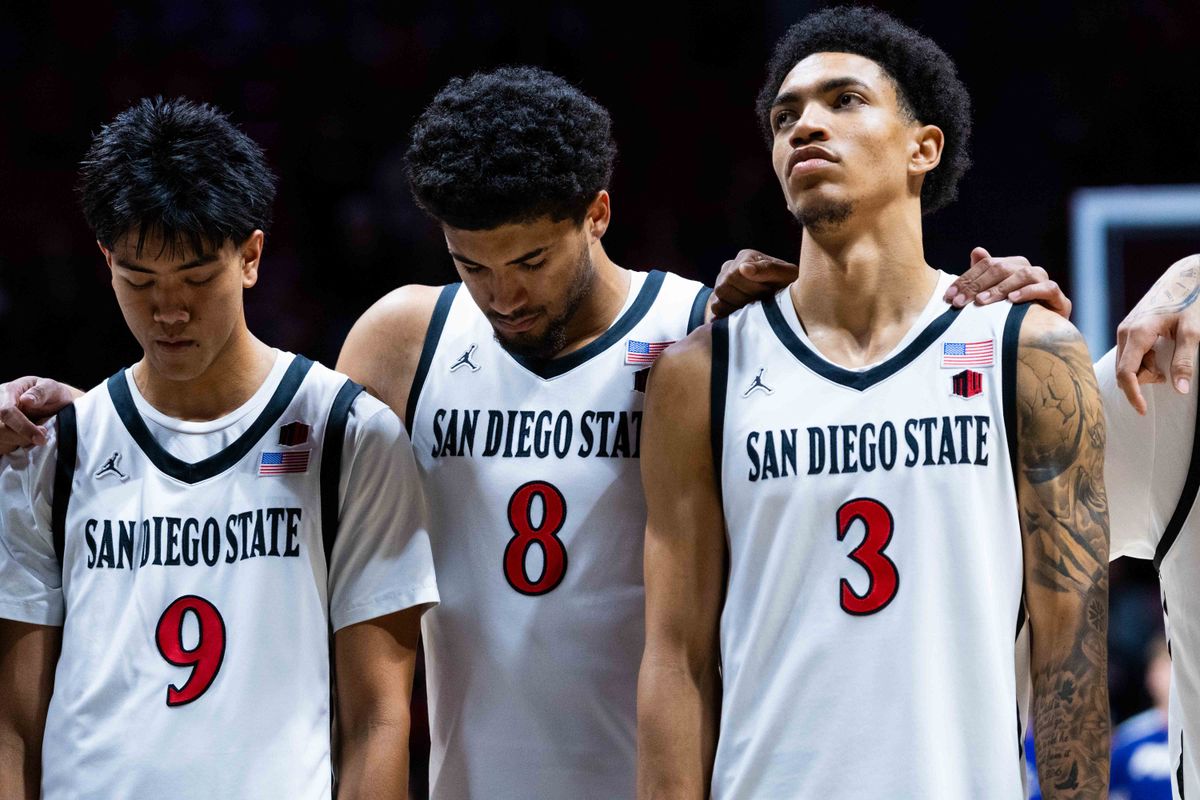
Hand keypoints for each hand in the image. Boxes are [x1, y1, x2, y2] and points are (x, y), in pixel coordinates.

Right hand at [0, 377, 76, 451]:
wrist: (52, 402)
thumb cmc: (52, 394)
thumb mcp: (52, 388)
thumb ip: (41, 392)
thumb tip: (27, 400)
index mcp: (9, 390)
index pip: (7, 411)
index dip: (23, 427)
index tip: (40, 438)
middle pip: (0, 429)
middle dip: (22, 437)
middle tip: (41, 438)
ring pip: (0, 438)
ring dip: (18, 442)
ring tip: (33, 435)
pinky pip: (1, 445)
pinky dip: (12, 445)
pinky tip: (22, 438)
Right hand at [710, 250, 798, 318]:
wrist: (789, 298)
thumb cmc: (789, 284)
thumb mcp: (787, 275)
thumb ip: (768, 269)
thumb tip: (743, 268)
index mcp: (746, 257)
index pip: (734, 275)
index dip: (751, 288)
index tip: (769, 291)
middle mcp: (730, 266)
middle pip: (723, 287)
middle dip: (745, 298)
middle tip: (763, 300)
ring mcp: (722, 282)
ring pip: (717, 297)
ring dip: (737, 306)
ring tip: (755, 306)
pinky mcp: (719, 298)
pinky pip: (715, 307)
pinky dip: (726, 313)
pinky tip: (742, 314)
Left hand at [942, 247, 1070, 317]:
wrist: (1045, 335)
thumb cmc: (1013, 315)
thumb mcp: (993, 297)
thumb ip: (983, 276)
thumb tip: (977, 250)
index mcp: (1012, 266)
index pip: (986, 265)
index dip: (966, 279)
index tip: (948, 296)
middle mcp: (1029, 271)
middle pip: (1002, 268)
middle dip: (977, 285)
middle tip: (960, 302)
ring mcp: (1045, 283)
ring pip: (1024, 274)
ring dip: (1000, 288)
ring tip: (982, 301)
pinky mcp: (1060, 300)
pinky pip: (1047, 288)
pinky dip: (1029, 292)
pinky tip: (1012, 300)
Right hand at [1115, 254, 1199, 414]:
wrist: (1185, 276)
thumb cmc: (1191, 301)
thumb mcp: (1193, 332)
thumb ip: (1185, 361)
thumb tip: (1179, 389)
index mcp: (1137, 333)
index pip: (1126, 373)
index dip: (1133, 394)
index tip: (1142, 410)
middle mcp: (1125, 331)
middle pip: (1126, 371)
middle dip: (1146, 379)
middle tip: (1171, 370)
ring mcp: (1124, 329)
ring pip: (1128, 363)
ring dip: (1146, 369)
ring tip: (1168, 356)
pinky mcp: (1128, 328)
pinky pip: (1130, 354)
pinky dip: (1144, 360)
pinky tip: (1160, 351)